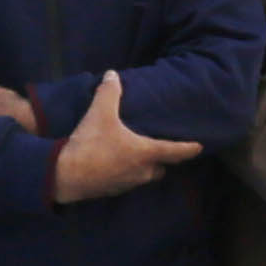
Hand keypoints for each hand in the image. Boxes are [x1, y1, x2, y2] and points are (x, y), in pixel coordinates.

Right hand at [48, 72, 202, 204]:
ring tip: (135, 154)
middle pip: (160, 168)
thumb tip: (112, 75)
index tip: (199, 147)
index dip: (188, 149)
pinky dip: (126, 173)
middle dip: (162, 160)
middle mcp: (142, 172)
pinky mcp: (113, 191)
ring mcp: (128, 184)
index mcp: (145, 153)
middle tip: (159, 149)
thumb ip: (109, 92)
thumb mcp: (100, 113)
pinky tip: (114, 163)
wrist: (66, 175)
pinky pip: (127, 181)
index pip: (174, 151)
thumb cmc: (90, 144)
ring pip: (144, 176)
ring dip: (143, 167)